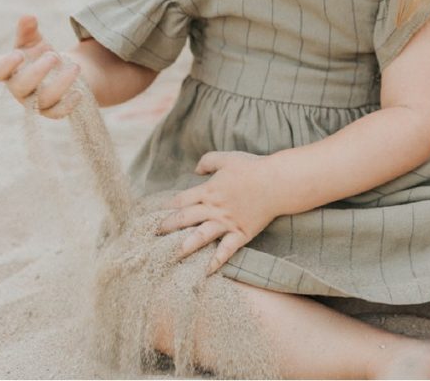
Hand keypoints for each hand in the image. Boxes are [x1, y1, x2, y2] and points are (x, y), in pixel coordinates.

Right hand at [0, 16, 81, 117]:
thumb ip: (29, 30)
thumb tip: (28, 17)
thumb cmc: (41, 54)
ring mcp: (35, 101)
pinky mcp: (52, 110)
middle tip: (54, 55)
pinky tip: (79, 93)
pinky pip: (57, 113)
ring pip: (42, 100)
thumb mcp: (36, 41)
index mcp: (10, 70)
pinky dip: (68, 104)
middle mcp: (19, 88)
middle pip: (21, 86)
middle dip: (37, 71)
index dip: (6, 64)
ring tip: (75, 66)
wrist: (63, 71)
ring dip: (60, 83)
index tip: (19, 54)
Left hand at [158, 151, 279, 273]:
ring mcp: (226, 222)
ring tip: (172, 255)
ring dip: (185, 245)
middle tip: (154, 236)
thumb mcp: (228, 158)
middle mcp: (213, 208)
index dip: (168, 207)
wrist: (276, 182)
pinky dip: (216, 261)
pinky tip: (205, 271)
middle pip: (185, 218)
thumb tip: (195, 170)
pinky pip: (225, 249)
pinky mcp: (240, 233)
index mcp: (208, 190)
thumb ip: (209, 161)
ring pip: (201, 235)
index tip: (155, 215)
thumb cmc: (253, 168)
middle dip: (168, 227)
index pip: (181, 200)